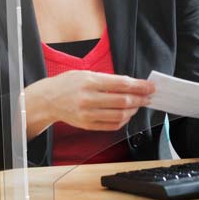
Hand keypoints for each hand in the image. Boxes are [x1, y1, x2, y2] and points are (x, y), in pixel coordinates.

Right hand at [26, 71, 155, 134]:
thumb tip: (132, 84)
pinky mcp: (87, 125)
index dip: (140, 86)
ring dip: (133, 110)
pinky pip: (112, 126)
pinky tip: (127, 114)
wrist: (47, 99)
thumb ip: (108, 79)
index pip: (122, 84)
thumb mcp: (86, 74)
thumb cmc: (68, 84)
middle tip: (149, 96)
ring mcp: (87, 114)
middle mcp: (88, 98)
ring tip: (138, 105)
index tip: (151, 86)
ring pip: (120, 115)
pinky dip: (123, 121)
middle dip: (140, 99)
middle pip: (123, 101)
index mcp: (89, 82)